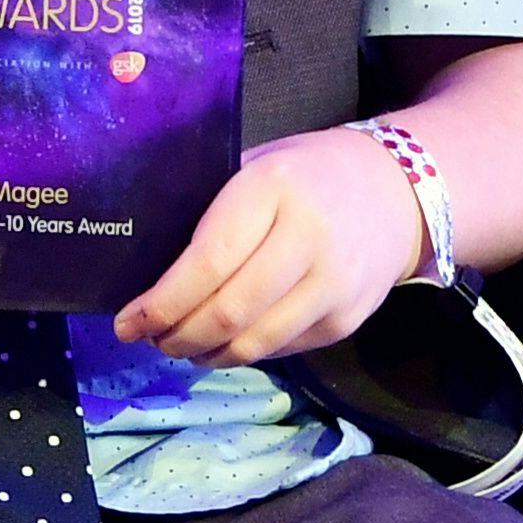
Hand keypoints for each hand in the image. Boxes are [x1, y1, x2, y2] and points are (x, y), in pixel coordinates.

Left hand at [111, 124, 424, 365]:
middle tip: (151, 338)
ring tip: (182, 345)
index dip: (162, 302)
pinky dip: (242, 351)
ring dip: (206, 354)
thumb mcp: (255, 168)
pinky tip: (223, 342)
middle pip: (227, 312)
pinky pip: (280, 349)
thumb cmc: (304, 175)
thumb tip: (145, 270)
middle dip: (177, 336)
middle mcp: (309, 238)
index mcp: (273, 190)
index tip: (127, 322)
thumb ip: (208, 210)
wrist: (395, 191)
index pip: (207, 262)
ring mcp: (334, 285)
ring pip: (254, 343)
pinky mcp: (347, 319)